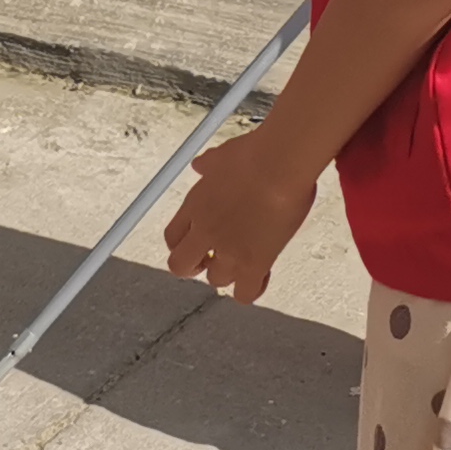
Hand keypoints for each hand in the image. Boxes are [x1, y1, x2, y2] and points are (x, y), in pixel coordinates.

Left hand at [162, 126, 319, 306]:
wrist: (278, 164)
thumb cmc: (254, 154)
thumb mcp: (221, 156)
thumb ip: (208, 165)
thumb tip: (201, 164)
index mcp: (194, 206)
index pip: (172, 238)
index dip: (184, 244)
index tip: (197, 242)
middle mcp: (205, 232)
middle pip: (181, 266)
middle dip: (195, 266)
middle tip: (212, 260)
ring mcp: (228, 251)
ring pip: (215, 282)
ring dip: (228, 273)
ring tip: (245, 260)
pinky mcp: (253, 264)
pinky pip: (245, 294)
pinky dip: (252, 289)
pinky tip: (261, 275)